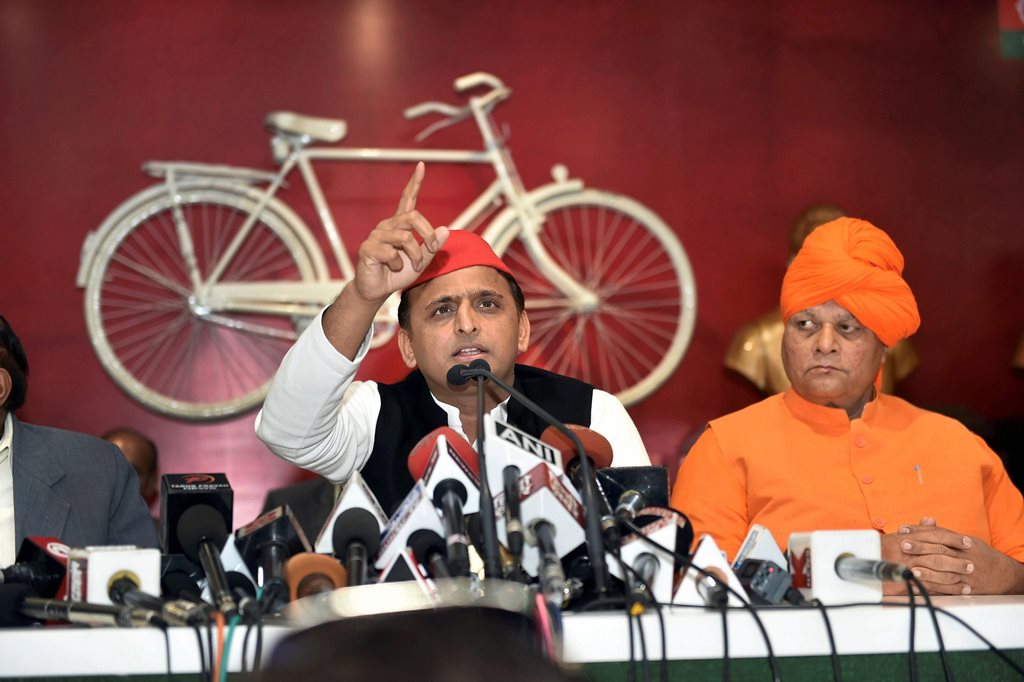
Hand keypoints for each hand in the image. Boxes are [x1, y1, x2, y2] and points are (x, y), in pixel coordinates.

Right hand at [351, 162, 449, 302]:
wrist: (378, 289)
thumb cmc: (398, 273)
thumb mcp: (421, 261)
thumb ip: (432, 247)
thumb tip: (445, 229)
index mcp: (399, 225)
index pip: (407, 199)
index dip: (415, 183)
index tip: (422, 166)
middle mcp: (387, 225)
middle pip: (413, 217)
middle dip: (428, 234)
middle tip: (431, 250)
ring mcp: (376, 235)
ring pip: (405, 237)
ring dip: (414, 255)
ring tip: (410, 266)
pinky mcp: (368, 248)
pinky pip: (391, 253)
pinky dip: (398, 264)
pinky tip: (392, 267)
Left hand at [882, 516, 1023, 594]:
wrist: (1002, 574)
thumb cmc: (976, 553)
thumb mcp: (963, 539)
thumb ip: (942, 531)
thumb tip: (924, 520)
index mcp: (961, 541)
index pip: (938, 533)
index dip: (919, 531)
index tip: (902, 530)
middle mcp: (963, 555)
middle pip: (940, 549)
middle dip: (920, 547)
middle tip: (903, 545)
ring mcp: (965, 572)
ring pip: (945, 570)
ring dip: (927, 570)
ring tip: (910, 569)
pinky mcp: (967, 586)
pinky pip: (949, 588)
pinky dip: (935, 587)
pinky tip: (922, 586)